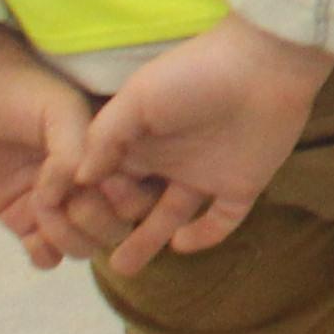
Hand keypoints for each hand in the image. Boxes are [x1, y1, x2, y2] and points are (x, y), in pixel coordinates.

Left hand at [0, 26, 133, 269]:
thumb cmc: (21, 93)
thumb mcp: (61, 111)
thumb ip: (75, 151)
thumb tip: (75, 193)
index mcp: (111, 156)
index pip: (139, 194)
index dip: (127, 200)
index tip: (104, 185)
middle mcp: (89, 184)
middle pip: (115, 228)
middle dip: (94, 221)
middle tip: (69, 199)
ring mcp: (56, 204)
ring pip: (82, 246)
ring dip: (66, 238)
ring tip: (41, 213)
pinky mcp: (22, 219)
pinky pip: (45, 256)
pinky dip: (44, 255)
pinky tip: (32, 238)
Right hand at [73, 15, 333, 274]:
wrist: (265, 64)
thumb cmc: (193, 75)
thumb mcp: (137, 97)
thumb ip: (104, 136)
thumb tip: (78, 178)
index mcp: (142, 137)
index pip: (108, 178)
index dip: (90, 199)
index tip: (67, 220)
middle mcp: (170, 158)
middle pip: (134, 202)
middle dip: (111, 225)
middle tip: (90, 250)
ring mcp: (205, 172)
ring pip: (170, 217)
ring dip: (147, 242)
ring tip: (122, 268)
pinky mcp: (241, 184)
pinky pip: (221, 220)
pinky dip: (203, 236)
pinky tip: (180, 244)